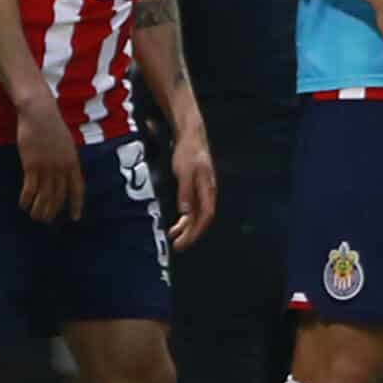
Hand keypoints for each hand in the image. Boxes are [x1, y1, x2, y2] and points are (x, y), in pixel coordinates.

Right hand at [12, 92, 83, 222]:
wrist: (39, 113)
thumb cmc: (50, 124)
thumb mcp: (65, 143)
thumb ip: (65, 158)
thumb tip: (63, 172)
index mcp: (73, 162)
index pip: (78, 189)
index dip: (77, 205)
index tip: (76, 218)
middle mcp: (62, 167)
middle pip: (59, 195)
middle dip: (53, 210)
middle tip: (46, 221)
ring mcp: (47, 167)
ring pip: (45, 195)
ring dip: (39, 209)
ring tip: (35, 217)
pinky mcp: (32, 165)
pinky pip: (30, 188)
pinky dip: (27, 199)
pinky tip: (23, 205)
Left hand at [168, 128, 216, 246]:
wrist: (191, 136)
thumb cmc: (189, 152)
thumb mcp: (185, 171)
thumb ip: (185, 191)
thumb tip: (185, 212)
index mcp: (208, 189)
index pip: (206, 216)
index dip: (196, 230)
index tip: (185, 241)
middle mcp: (207, 192)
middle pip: (202, 219)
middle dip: (191, 234)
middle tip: (178, 246)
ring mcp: (201, 191)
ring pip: (196, 215)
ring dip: (187, 228)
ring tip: (175, 238)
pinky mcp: (195, 188)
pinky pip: (192, 208)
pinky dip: (184, 218)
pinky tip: (176, 224)